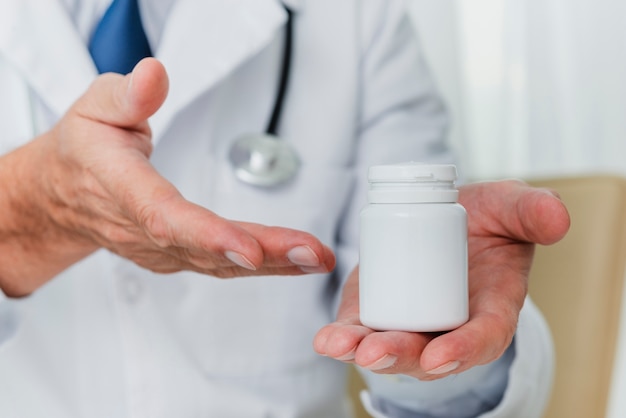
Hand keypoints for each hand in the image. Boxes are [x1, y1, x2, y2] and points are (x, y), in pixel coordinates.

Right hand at [0, 58, 334, 296]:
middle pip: (205, 248)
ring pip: (219, 264)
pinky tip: (296, 262)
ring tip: (317, 258)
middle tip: (312, 253)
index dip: (208, 234)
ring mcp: (160, 250)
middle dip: (263, 253)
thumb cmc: (84, 149)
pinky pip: (220, 267)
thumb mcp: (93, 108)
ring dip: (274, 264)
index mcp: (120, 187)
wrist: (62, 195)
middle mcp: (141, 229)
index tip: (250, 247)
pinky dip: (262, 267)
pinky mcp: (176, 258)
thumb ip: (126, 96)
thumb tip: (155, 74)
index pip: (164, 215)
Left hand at [313, 180, 568, 379]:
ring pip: (390, 346)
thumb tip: (556, 217)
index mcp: (492, 308)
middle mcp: (450, 325)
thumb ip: (532, 210)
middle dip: (401, 356)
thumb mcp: (513, 208)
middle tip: (375, 353)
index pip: (483, 337)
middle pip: (427, 352)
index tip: (439, 354)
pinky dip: (344, 336)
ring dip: (363, 350)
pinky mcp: (381, 308)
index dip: (464, 350)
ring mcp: (413, 320)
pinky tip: (326, 338)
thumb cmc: (488, 219)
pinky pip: (364, 330)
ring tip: (339, 345)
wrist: (450, 217)